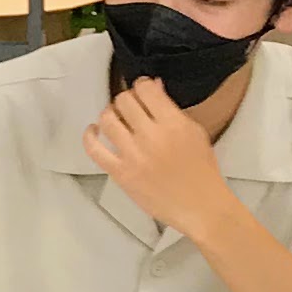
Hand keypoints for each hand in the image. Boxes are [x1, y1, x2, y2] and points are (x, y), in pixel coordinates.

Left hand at [85, 77, 237, 241]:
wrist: (201, 207)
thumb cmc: (201, 172)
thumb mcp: (195, 132)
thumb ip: (172, 110)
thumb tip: (155, 87)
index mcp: (173, 124)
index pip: (146, 89)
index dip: (142, 84)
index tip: (142, 88)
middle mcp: (151, 137)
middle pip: (124, 101)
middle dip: (126, 98)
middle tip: (130, 105)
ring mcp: (134, 156)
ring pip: (107, 119)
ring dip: (109, 113)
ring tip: (115, 117)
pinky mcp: (121, 174)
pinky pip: (95, 150)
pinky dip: (90, 136)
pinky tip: (93, 131)